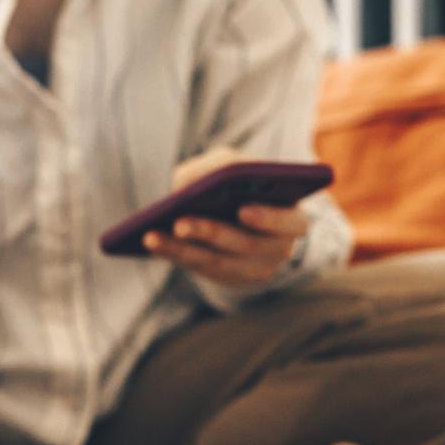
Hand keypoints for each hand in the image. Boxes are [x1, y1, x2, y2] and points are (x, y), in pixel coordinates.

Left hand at [144, 148, 309, 287]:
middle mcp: (279, 249)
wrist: (243, 211)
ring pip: (218, 262)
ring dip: (183, 248)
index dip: (268, 218)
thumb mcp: (233, 165)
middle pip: (246, 245)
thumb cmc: (239, 182)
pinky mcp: (230, 278)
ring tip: (153, 235)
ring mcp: (256, 269)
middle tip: (181, 223)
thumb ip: (218, 166)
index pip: (291, 222)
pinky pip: (200, 269)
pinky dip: (174, 253)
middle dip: (210, 233)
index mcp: (293, 217)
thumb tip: (189, 184)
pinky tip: (151, 241)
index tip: (243, 210)